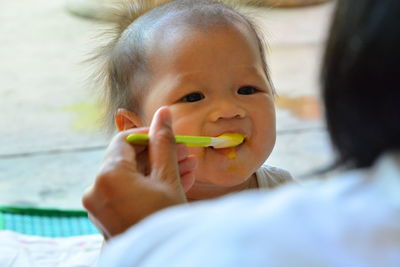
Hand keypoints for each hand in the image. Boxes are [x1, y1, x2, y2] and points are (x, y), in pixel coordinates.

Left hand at [82, 107, 196, 238]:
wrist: (163, 260)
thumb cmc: (166, 219)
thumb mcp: (168, 178)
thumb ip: (163, 143)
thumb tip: (163, 112)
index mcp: (107, 177)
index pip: (124, 140)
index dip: (149, 135)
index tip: (170, 136)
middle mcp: (95, 190)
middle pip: (128, 160)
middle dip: (159, 155)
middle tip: (185, 154)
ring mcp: (98, 206)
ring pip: (129, 177)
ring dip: (157, 171)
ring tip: (187, 170)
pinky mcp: (105, 217)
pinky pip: (126, 193)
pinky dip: (147, 187)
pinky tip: (174, 184)